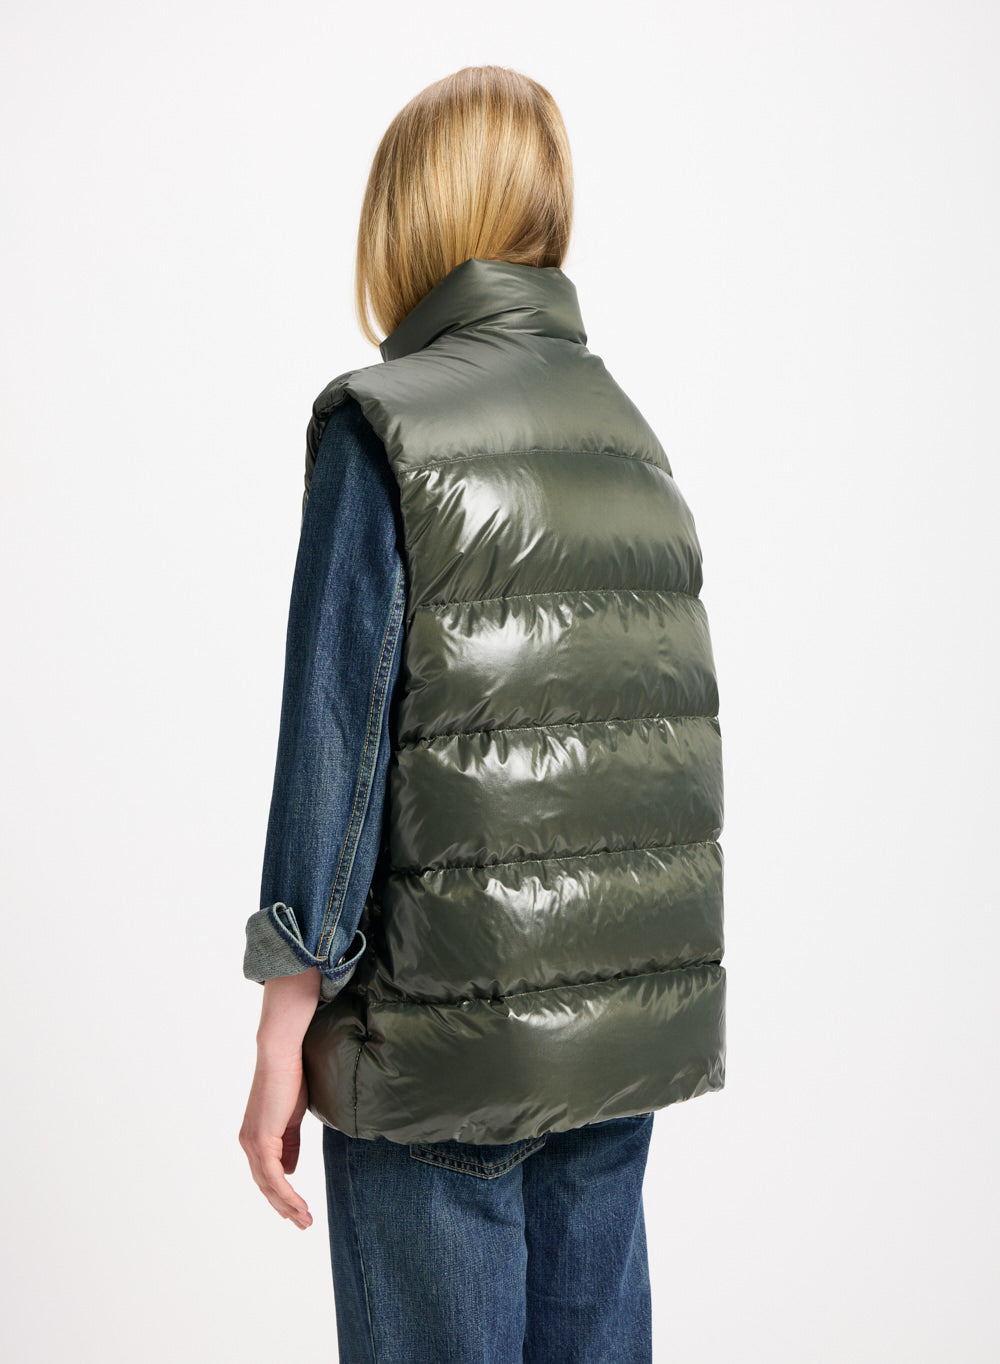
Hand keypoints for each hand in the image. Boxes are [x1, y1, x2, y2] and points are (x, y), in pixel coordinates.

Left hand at [239, 968, 320, 1229]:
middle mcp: (248, 1143)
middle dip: (285, 1207)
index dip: (281, 1194)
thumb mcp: (293, 1116)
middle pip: (265, 1185)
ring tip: (306, 1220)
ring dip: (288, 1206)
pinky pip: (273, 1177)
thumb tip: (290, 1171)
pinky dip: (286, 1194)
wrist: (282, 1055)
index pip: (266, 1174)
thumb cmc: (290, 1077)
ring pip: (268, 1186)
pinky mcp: (261, 1140)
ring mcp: (252, 1142)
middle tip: (304, 1223)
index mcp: (255, 1136)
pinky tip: (300, 1205)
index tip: (299, 1210)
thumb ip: (290, 1143)